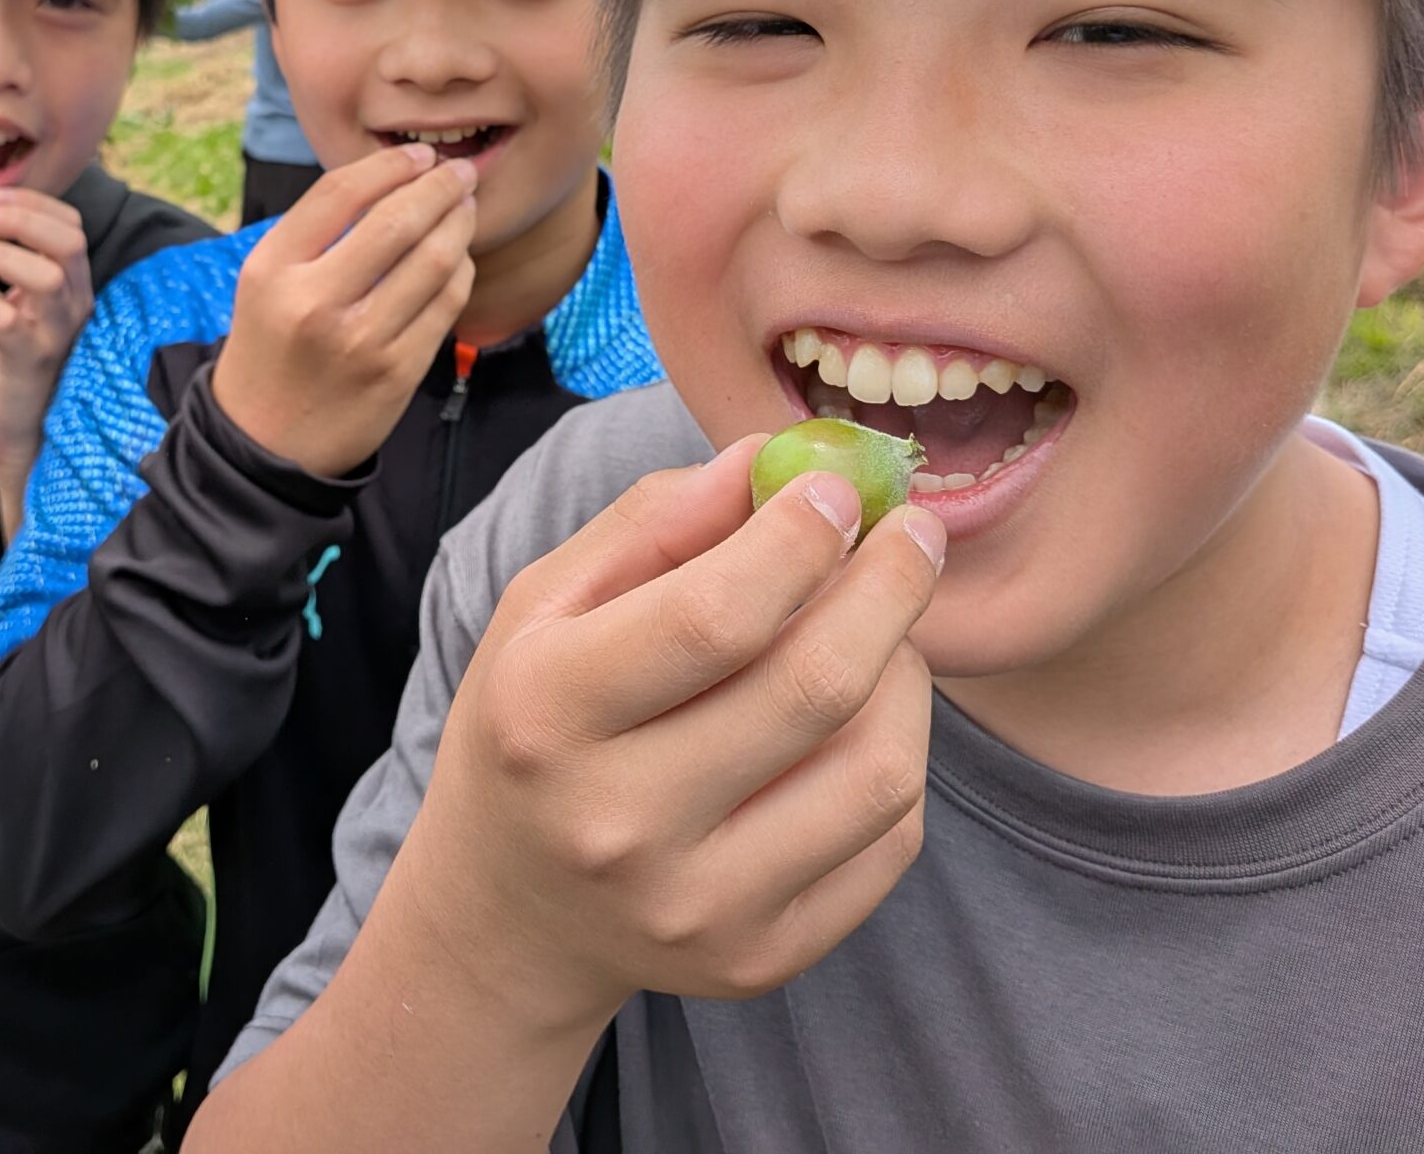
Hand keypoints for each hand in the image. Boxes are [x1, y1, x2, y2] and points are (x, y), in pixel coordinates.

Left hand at [0, 189, 94, 530]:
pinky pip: (5, 321)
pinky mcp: (30, 361)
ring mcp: (56, 333)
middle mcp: (73, 305)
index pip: (70, 226)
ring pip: (44, 277)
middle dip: (18, 218)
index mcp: (69, 285)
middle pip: (67, 242)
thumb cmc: (1, 364)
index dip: (33, 202)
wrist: (10, 429)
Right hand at [208, 143, 479, 477]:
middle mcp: (315, 302)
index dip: (390, 165)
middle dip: (441, 186)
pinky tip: (458, 258)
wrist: (264, 443)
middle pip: (397, 219)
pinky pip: (446, 304)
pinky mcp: (398, 371)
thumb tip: (392, 180)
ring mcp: (361, 340)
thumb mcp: (265, 281)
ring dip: (459, 223)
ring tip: (465, 208)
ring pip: (433, 259)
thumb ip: (315, 232)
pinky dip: (460, 271)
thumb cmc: (271, 348)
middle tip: (461, 173)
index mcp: (273, 269)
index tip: (419, 155)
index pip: (341, 192)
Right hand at [389, 440, 944, 1035]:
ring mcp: (696, 908)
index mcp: (548, 715)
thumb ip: (653, 522)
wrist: (510, 915)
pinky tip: (864, 714)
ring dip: (903, 671)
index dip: (800, 538)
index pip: (713, 617)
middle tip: (912, 530)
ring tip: (879, 628)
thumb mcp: (546, 606)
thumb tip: (772, 464)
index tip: (838, 487)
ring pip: (875, 768)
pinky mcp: (761, 959)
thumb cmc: (536, 724)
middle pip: (812, 687)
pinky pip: (889, 840)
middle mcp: (618, 825)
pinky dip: (898, 753)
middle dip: (888, 585)